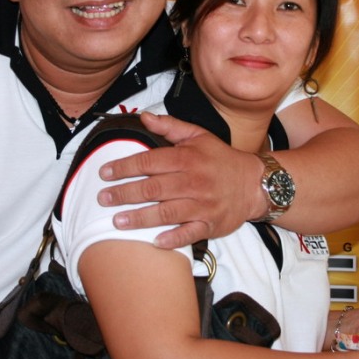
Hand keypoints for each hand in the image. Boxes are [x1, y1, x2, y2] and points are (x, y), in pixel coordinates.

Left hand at [97, 112, 263, 248]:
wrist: (255, 184)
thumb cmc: (221, 160)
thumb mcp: (199, 136)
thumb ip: (170, 126)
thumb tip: (144, 117)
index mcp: (187, 159)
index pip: (150, 161)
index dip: (125, 166)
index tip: (105, 172)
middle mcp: (193, 182)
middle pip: (153, 188)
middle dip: (124, 193)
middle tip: (103, 198)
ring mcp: (202, 205)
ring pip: (166, 212)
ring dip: (140, 218)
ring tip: (117, 221)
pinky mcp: (210, 225)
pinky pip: (190, 234)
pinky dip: (173, 238)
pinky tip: (154, 241)